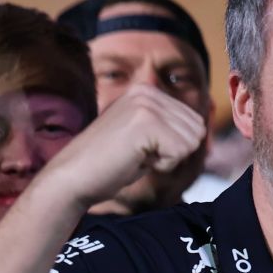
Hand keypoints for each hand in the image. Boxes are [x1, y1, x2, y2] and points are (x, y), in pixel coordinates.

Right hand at [33, 86, 206, 210]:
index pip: (194, 121)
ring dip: (168, 158)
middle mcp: (147, 91)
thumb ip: (168, 127)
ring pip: (192, 140)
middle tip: (140, 155)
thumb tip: (203, 129)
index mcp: (147, 91)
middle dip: (174, 151)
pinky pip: (180, 152)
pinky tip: (136, 161)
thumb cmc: (106, 166)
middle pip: (197, 129)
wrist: (69, 180)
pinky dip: (163, 165)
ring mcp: (146, 105)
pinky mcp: (145, 122)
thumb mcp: (142, 136)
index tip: (142, 150)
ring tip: (136, 157)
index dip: (173, 146)